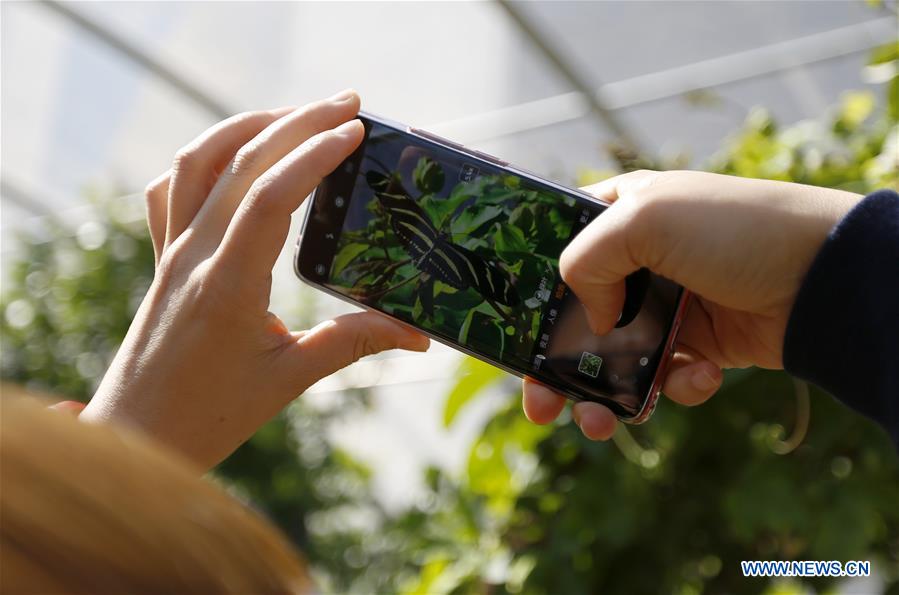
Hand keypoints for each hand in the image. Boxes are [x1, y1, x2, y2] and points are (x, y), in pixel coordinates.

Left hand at [82, 91, 428, 468]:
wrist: (136, 434)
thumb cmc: (210, 415)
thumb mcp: (290, 379)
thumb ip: (353, 343)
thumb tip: (418, 334)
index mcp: (228, 285)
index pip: (270, 196)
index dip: (314, 155)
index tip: (355, 132)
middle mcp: (193, 256)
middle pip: (240, 162)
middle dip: (297, 122)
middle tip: (346, 104)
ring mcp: (171, 251)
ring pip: (197, 161)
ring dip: (247, 126)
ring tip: (295, 113)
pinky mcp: (162, 257)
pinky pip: (170, 188)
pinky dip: (203, 156)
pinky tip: (234, 155)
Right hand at [522, 170, 860, 438]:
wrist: (822, 277)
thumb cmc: (734, 230)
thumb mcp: (645, 218)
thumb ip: (588, 260)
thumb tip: (592, 320)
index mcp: (618, 215)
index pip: (555, 251)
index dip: (530, 294)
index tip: (510, 337)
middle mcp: (638, 260)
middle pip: (574, 318)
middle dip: (552, 367)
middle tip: (540, 407)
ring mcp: (668, 304)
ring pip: (612, 358)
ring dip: (600, 395)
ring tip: (597, 424)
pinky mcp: (699, 342)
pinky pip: (663, 376)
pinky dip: (671, 388)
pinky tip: (697, 378)